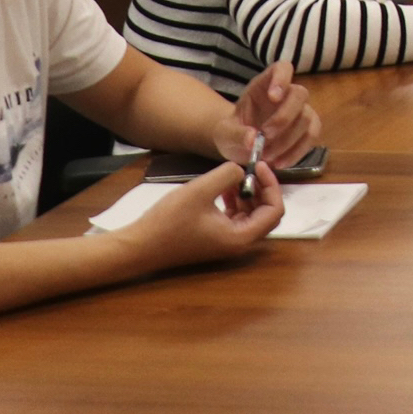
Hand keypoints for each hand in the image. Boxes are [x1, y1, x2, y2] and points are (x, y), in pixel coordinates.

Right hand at [117, 160, 284, 273]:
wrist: (138, 247)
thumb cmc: (168, 221)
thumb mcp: (200, 190)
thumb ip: (227, 175)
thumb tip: (242, 169)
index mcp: (241, 237)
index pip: (274, 210)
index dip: (272, 185)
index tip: (258, 166)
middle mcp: (238, 244)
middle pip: (266, 214)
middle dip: (261, 189)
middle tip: (250, 169)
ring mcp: (226, 243)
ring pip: (251, 216)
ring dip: (248, 195)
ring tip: (234, 177)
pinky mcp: (213, 239)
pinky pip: (236, 219)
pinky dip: (235, 203)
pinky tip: (222, 189)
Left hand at [222, 61, 319, 170]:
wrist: (238, 146)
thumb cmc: (231, 132)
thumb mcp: (224, 133)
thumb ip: (235, 133)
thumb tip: (252, 139)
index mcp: (264, 85)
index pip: (282, 68)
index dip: (282, 78)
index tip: (274, 96)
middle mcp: (287, 94)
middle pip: (300, 94)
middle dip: (284, 118)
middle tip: (266, 138)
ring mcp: (300, 111)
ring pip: (307, 118)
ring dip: (289, 140)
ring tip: (267, 157)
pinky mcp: (307, 129)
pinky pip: (312, 137)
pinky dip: (297, 152)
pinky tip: (280, 163)